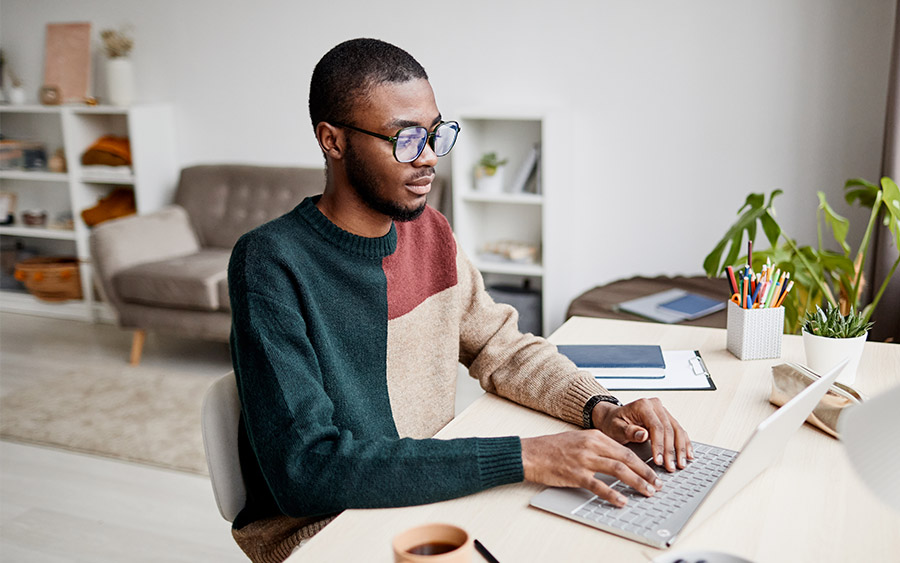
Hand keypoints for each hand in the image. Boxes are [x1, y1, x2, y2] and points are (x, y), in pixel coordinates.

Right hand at [521, 430, 662, 506]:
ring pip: (618, 470)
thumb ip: (598, 447)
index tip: (653, 472)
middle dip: (645, 472)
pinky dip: (612, 494)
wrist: (531, 453)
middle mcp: (592, 446)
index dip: (642, 462)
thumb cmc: (552, 448)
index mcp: (595, 436)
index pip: (625, 449)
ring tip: (647, 492)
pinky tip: (621, 501)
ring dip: (636, 482)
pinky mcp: (575, 474)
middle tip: (657, 484)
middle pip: (626, 459)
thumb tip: (618, 460)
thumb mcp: (579, 439)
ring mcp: (584, 460)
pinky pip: (598, 485)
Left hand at [592, 398, 692, 471]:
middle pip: (669, 429)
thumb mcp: (615, 428)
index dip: (659, 445)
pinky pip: (679, 431)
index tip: (659, 460)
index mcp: (643, 405)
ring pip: (677, 430)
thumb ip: (628, 431)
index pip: (656, 427)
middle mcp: (655, 405)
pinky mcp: (667, 418)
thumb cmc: (612, 423)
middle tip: (670, 467)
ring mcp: (662, 411)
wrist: (612, 418)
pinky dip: (684, 443)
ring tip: (680, 464)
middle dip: (671, 451)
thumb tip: (643, 434)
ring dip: (680, 449)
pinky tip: (687, 455)